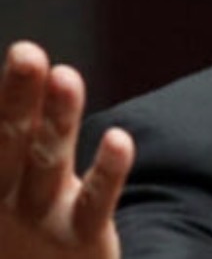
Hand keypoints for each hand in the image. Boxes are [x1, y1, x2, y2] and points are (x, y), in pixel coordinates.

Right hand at [1, 41, 133, 258]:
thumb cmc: (21, 241)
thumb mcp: (10, 192)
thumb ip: (15, 147)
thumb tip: (17, 112)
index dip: (6, 99)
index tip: (18, 51)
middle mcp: (7, 200)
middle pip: (10, 142)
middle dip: (18, 96)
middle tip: (26, 52)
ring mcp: (42, 220)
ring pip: (49, 162)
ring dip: (57, 118)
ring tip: (64, 75)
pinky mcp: (81, 239)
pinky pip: (96, 203)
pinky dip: (108, 172)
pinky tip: (120, 138)